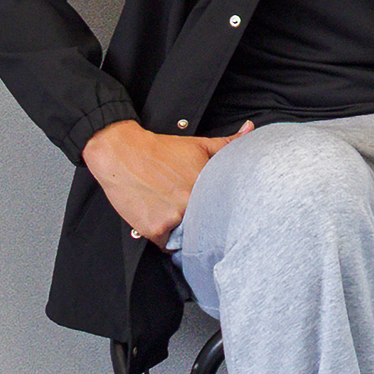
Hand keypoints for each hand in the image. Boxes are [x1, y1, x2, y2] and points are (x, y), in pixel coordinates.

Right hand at [82, 118, 252, 246]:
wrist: (122, 151)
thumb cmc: (160, 150)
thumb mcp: (198, 144)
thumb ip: (228, 143)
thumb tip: (250, 129)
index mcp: (207, 185)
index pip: (226, 211)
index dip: (224, 216)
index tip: (222, 217)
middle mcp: (192, 203)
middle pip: (209, 226)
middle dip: (206, 226)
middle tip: (202, 223)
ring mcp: (174, 217)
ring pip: (190, 238)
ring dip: (187, 234)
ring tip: (180, 222)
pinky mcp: (155, 229)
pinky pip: (168, 245)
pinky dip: (167, 239)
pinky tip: (165, 225)